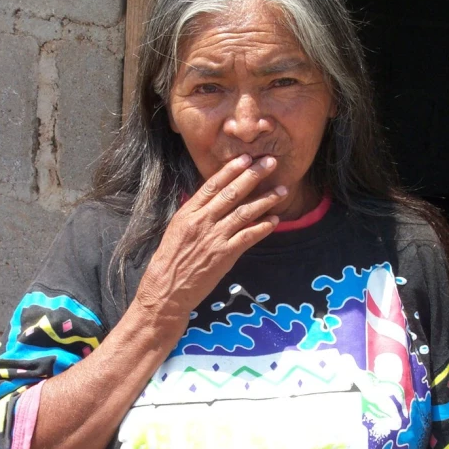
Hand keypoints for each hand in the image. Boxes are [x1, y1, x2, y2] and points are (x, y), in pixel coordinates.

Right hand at [132, 154, 285, 336]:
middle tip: (270, 162)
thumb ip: (194, 214)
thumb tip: (210, 199)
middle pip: (232, 193)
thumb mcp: (176, 230)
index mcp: (188, 213)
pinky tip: (275, 220)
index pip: (212, 185)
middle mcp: (202, 221)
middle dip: (253, 175)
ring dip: (265, 200)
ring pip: (244, 212)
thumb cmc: (169, 261)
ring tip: (281, 190)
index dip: (231, 170)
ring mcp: (214, 238)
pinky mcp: (224, 255)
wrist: (166, 290)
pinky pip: (248, 237)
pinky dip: (263, 227)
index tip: (245, 157)